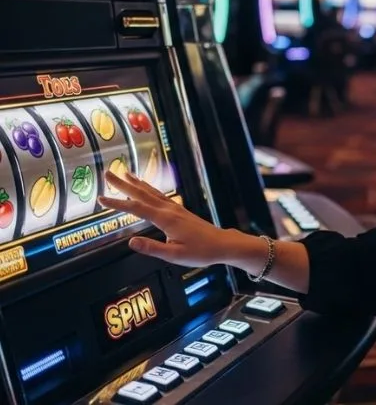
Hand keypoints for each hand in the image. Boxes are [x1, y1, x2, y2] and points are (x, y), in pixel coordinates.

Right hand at [99, 171, 235, 267]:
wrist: (221, 244)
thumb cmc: (200, 251)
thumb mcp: (174, 255)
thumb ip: (152, 248)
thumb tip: (131, 242)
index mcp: (166, 219)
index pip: (136, 209)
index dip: (117, 203)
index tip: (101, 198)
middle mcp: (169, 209)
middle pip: (142, 194)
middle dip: (123, 184)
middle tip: (107, 173)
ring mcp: (175, 208)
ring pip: (151, 192)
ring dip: (136, 183)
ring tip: (124, 173)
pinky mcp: (179, 210)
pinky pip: (159, 195)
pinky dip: (148, 188)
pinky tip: (145, 187)